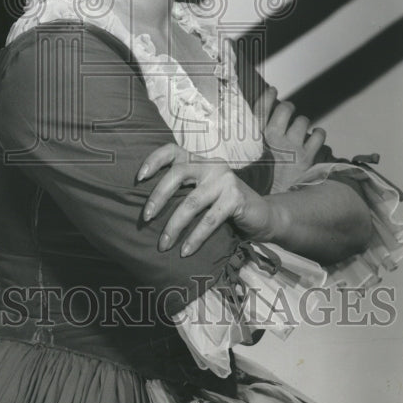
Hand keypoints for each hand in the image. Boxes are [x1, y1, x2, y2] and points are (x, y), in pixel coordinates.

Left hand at [137, 143, 272, 254]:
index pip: (172, 151)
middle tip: (145, 218)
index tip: (139, 178)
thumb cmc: (224, 205)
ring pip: (191, 202)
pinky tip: (185, 251)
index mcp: (199, 160)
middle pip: (178, 174)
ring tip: (163, 245)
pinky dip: (195, 238)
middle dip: (158, 197)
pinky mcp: (236, 198)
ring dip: (174, 226)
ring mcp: (225, 180)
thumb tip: (146, 209)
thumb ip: (183, 191)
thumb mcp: (202, 192)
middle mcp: (211, 165)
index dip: (153, 161)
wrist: (263, 215)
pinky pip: (209, 220)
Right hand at [254, 87, 325, 182]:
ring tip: (300, 130)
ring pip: (303, 121)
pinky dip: (318, 134)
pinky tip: (314, 137)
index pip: (262, 109)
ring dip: (302, 124)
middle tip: (288, 112)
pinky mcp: (308, 157)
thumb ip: (246, 146)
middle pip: (286, 109)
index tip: (273, 90)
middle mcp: (276, 138)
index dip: (268, 96)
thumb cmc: (257, 181)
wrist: (271, 200)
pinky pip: (319, 135)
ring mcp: (293, 146)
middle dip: (288, 108)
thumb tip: (246, 134)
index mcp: (257, 138)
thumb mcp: (246, 161)